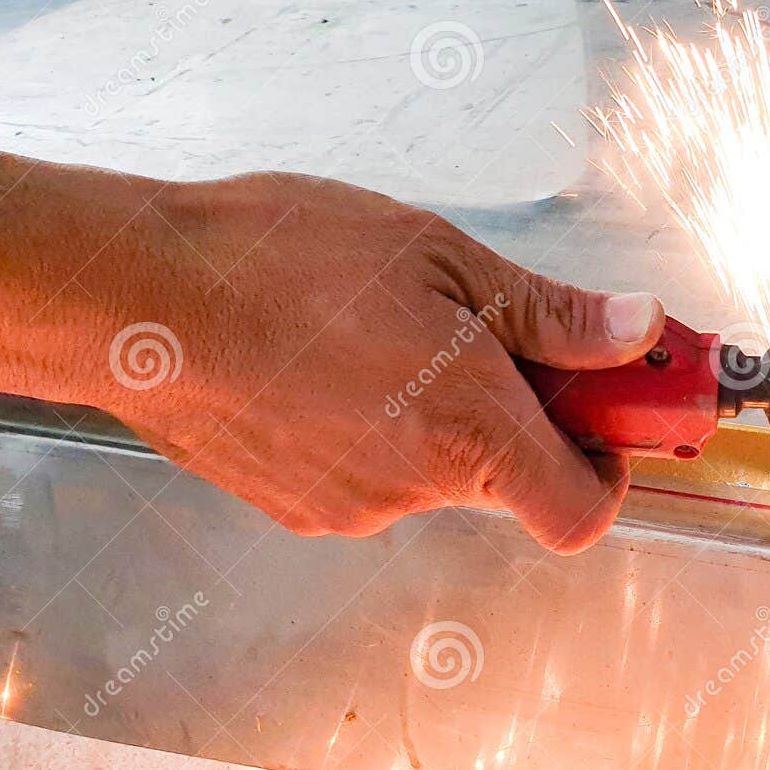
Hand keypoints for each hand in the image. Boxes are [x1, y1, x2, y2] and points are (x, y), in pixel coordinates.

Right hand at [93, 173, 665, 551]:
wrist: (135, 299)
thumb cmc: (281, 260)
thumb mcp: (440, 257)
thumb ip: (548, 312)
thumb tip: (634, 331)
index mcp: (470, 430)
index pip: (582, 512)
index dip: (611, 471)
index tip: (608, 417)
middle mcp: (417, 489)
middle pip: (509, 477)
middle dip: (517, 414)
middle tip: (489, 333)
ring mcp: (354, 510)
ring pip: (437, 473)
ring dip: (439, 418)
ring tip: (381, 332)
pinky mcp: (299, 510)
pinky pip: (372, 477)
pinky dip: (377, 432)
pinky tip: (329, 365)